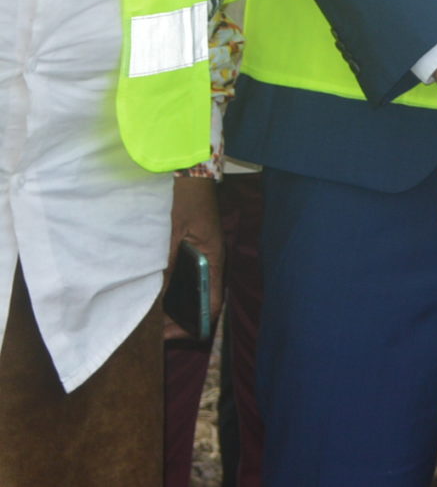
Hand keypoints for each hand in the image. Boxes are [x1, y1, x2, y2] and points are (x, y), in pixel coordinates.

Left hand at [164, 174, 221, 341]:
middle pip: (204, 301)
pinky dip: (172, 291)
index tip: (168, 335)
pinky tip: (153, 295)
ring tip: (152, 319)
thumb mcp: (171, 233)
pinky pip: (186, 277)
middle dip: (182, 320)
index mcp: (214, 259)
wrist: (189, 171)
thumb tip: (156, 295)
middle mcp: (211, 261)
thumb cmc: (185, 200)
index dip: (195, 324)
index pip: (213, 303)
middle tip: (155, 332)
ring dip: (177, 306)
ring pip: (194, 290)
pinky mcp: (192, 249)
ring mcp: (203, 255)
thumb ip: (166, 262)